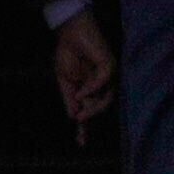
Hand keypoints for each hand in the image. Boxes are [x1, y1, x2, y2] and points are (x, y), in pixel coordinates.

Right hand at [47, 1, 119, 131]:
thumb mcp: (64, 79)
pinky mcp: (109, 64)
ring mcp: (107, 75)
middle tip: (81, 128)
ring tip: (81, 114)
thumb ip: (69, 98)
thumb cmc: (68, 52)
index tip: (81, 143)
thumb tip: (73, 117)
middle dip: (91, 119)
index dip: (86, 127)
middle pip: (101, 107)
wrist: (69, 31)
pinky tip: (81, 93)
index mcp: (91, 89)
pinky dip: (92, 88)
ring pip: (107, 98)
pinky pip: (104, 80)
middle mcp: (102, 84)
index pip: (91, 111)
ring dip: (93, 108)